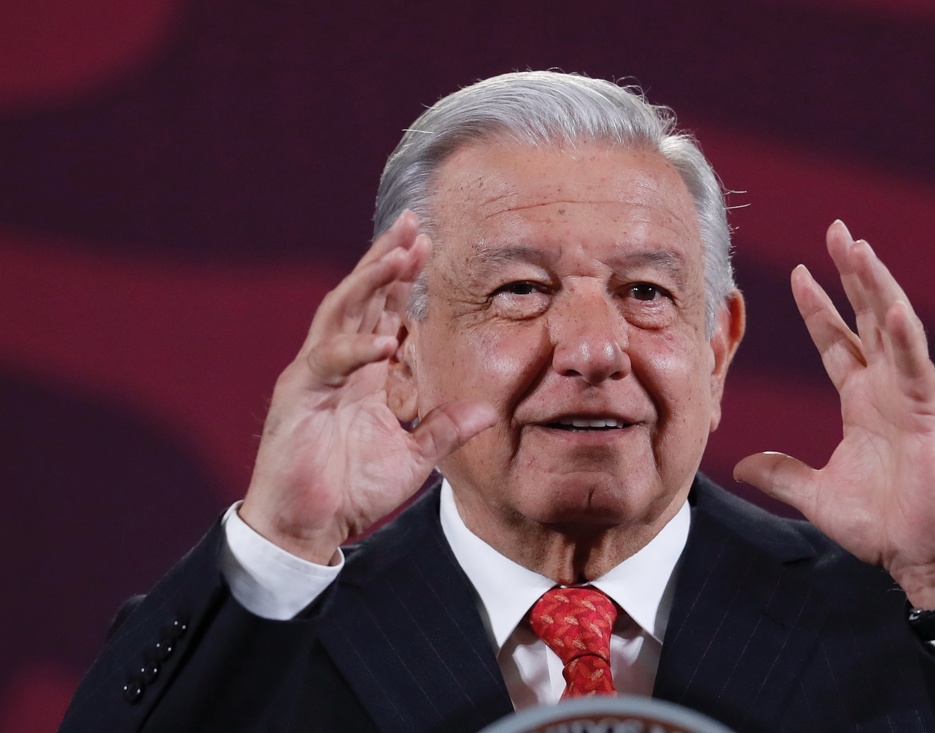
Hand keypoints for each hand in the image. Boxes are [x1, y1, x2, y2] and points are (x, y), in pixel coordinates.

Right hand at [239, 211, 496, 563]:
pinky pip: (328, 364)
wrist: (308, 529)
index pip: (382, 311)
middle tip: (412, 225)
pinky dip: (355, 349)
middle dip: (386, 260)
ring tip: (396, 255)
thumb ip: (444, 428)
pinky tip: (383, 340)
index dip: (402, 278)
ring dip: (368, 283)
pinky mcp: (297, 398)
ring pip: (340, 314)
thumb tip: (488, 410)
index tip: (427, 244)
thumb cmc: (352, 491)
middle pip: (360, 297)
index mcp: (362, 373)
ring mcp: (314, 376)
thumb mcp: (413, 456)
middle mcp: (336, 364)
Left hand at [734, 220, 934, 608]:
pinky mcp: (928, 414)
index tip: (799, 272)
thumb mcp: (815, 493)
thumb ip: (781, 472)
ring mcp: (910, 396)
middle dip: (852, 274)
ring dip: (875, 286)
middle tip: (837, 231)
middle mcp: (886, 389)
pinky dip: (902, 336)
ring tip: (858, 247)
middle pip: (866, 317)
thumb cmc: (881, 525)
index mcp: (861, 400)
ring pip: (892, 328)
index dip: (819, 306)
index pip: (837, 341)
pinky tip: (888, 305)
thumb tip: (741, 463)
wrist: (920, 557)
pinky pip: (914, 366)